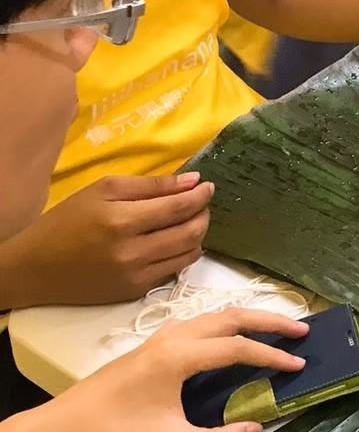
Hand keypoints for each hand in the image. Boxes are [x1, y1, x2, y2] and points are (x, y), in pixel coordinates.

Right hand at [2, 174, 211, 306]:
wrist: (34, 269)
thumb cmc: (66, 222)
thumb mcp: (103, 190)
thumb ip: (151, 185)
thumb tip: (193, 181)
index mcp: (122, 221)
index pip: (179, 207)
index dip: (201, 196)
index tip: (208, 186)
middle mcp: (132, 252)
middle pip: (191, 232)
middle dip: (204, 214)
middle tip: (201, 203)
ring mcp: (135, 276)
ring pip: (189, 254)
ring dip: (198, 235)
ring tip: (191, 221)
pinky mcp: (135, 292)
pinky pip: (174, 271)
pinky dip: (183, 254)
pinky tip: (174, 242)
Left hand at [31, 308, 307, 431]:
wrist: (61, 427)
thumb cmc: (116, 430)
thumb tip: (257, 428)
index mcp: (180, 356)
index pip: (240, 348)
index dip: (273, 356)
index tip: (300, 365)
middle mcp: (173, 338)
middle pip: (232, 316)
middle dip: (270, 320)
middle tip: (301, 330)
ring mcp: (159, 338)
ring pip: (213, 315)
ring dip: (246, 319)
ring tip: (272, 329)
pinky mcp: (149, 346)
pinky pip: (196, 324)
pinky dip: (222, 325)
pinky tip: (224, 339)